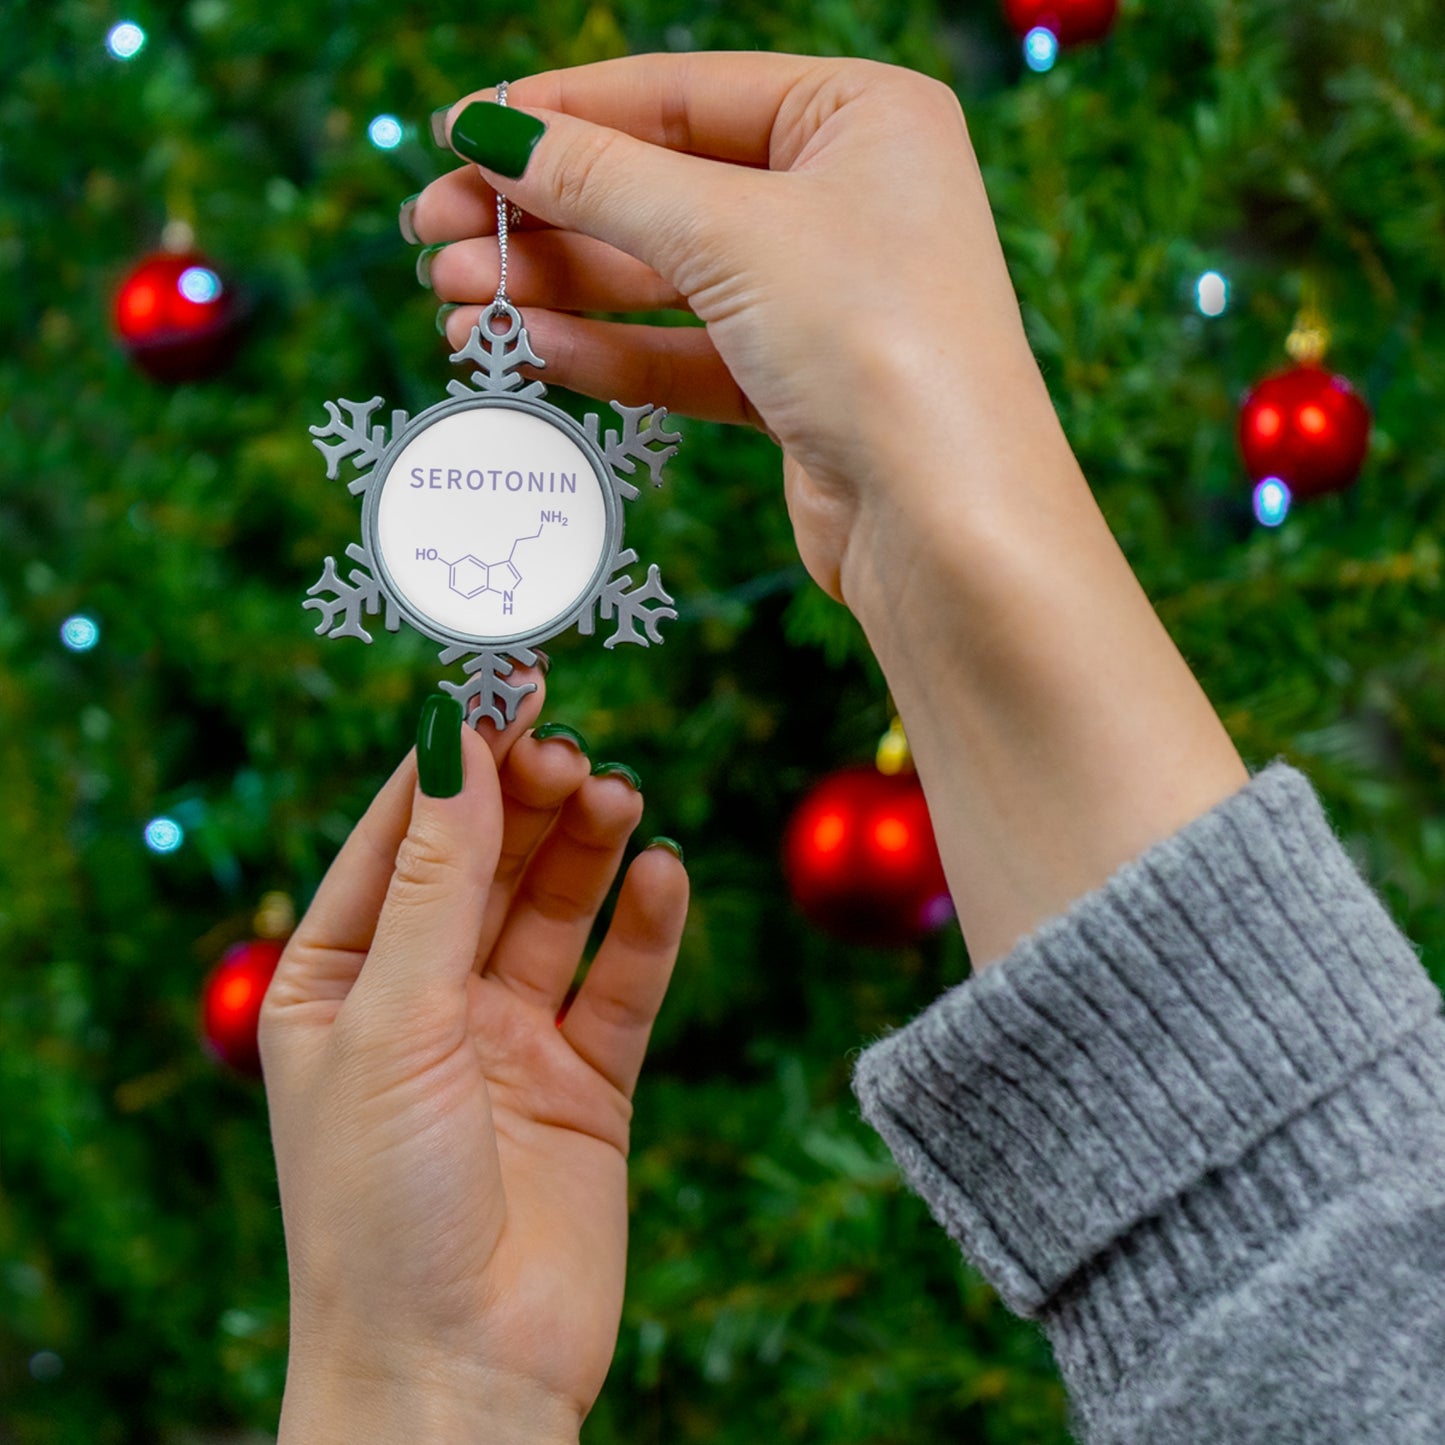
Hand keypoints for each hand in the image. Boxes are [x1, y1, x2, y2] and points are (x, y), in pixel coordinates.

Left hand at [259, 679, 687, 1439]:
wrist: (458, 1375)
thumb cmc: (380, 1206)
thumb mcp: (394, 1018)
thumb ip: (437, 878)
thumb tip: (454, 737)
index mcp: (340, 978)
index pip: (400, 836)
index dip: (453, 757)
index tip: (505, 683)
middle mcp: (424, 998)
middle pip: (487, 861)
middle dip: (527, 799)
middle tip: (572, 749)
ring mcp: (508, 1038)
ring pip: (557, 910)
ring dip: (588, 849)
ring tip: (619, 797)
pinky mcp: (586, 1082)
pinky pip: (622, 983)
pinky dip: (646, 928)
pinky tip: (664, 877)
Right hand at [411, 53, 1057, 603]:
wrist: (947, 526)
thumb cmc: (876, 343)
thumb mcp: (729, 233)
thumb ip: (602, 180)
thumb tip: (491, 131)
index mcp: (860, 116)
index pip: (680, 94)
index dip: (560, 113)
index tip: (457, 133)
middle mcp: (846, 198)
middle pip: (661, 188)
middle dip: (543, 214)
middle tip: (432, 234)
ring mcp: (822, 297)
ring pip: (663, 279)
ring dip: (557, 288)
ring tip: (454, 301)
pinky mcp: (798, 387)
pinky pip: (684, 353)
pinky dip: (607, 351)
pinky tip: (526, 350)